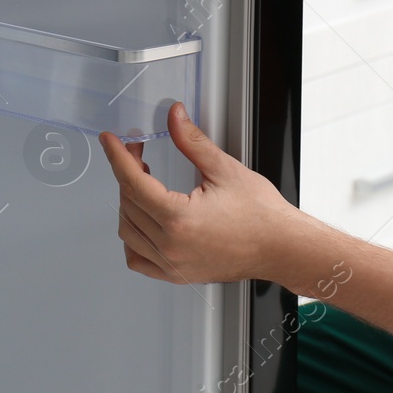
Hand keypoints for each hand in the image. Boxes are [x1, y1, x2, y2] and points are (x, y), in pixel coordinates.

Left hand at [100, 102, 294, 283]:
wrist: (281, 247)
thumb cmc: (262, 215)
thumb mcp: (225, 169)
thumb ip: (192, 142)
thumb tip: (174, 117)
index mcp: (179, 219)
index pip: (133, 183)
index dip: (118, 157)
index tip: (111, 142)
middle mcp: (171, 246)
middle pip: (128, 204)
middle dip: (128, 174)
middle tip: (139, 154)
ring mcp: (173, 264)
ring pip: (128, 232)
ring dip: (129, 204)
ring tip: (144, 184)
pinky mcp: (178, 274)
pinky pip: (139, 260)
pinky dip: (133, 239)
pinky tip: (143, 222)